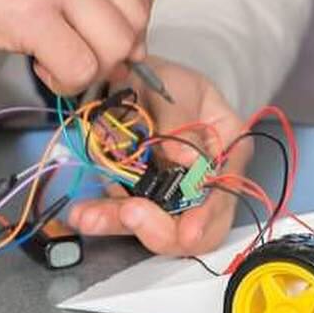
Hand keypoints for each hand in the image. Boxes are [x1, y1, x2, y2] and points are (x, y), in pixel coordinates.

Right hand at [0, 0, 161, 93]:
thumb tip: (133, 42)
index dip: (131, 16)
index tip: (101, 32)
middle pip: (137, 15)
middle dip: (114, 48)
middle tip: (77, 52)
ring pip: (117, 45)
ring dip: (91, 66)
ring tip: (54, 57)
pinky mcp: (30, 13)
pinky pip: (80, 67)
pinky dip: (66, 81)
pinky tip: (40, 65)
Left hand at [67, 57, 254, 255]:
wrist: (138, 80)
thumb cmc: (169, 81)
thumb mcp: (177, 87)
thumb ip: (180, 120)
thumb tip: (185, 161)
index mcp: (229, 150)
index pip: (227, 192)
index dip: (208, 217)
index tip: (187, 232)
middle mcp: (207, 181)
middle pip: (197, 227)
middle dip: (162, 230)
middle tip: (129, 215)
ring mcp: (174, 194)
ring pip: (156, 227)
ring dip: (121, 224)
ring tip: (89, 218)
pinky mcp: (143, 197)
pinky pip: (126, 215)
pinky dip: (104, 216)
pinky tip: (84, 213)